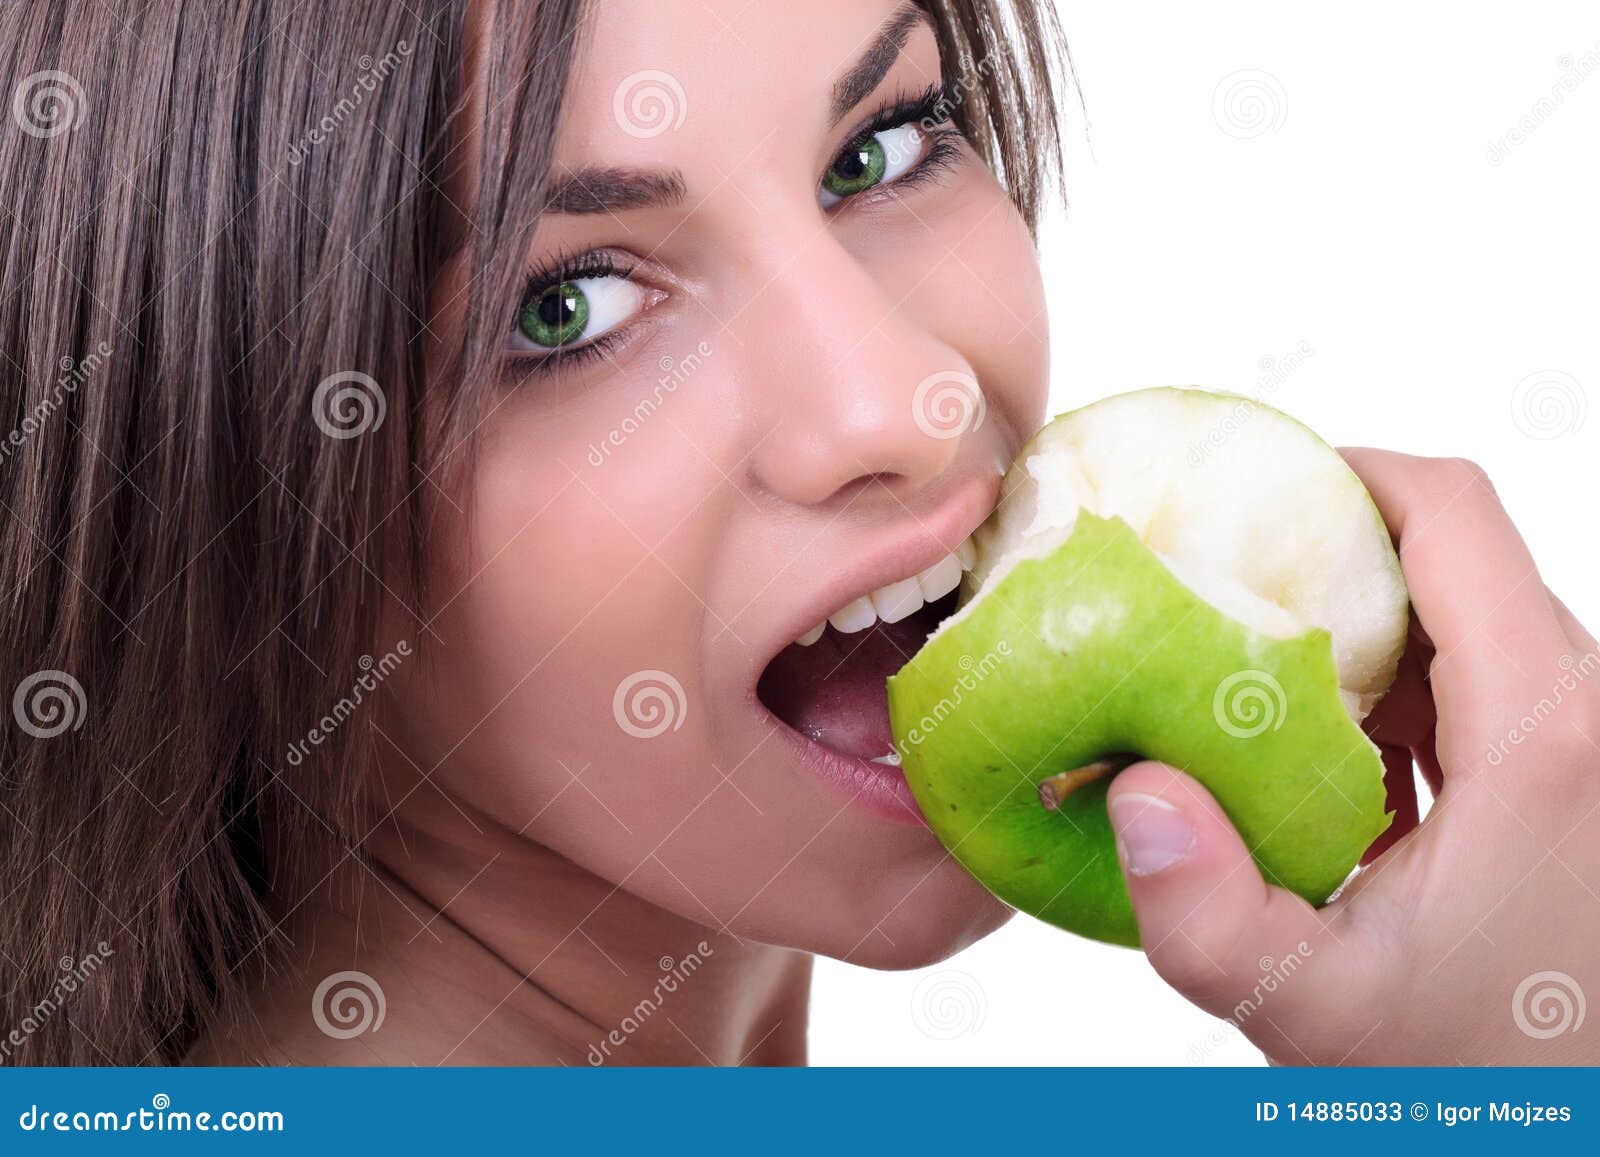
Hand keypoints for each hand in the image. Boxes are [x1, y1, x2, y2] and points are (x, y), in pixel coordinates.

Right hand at [1106, 451, 1599, 1063]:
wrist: (1573, 1121)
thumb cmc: (1478, 1073)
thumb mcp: (1321, 1013)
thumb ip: (1208, 919)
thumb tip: (1132, 793)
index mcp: (1546, 733)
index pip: (1453, 517)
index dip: (1348, 472)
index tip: (1250, 488)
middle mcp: (1584, 712)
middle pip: (1456, 559)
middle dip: (1333, 553)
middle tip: (1222, 580)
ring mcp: (1582, 743)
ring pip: (1469, 622)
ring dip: (1362, 628)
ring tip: (1251, 666)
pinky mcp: (1568, 777)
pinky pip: (1483, 686)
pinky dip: (1397, 691)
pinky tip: (1319, 753)